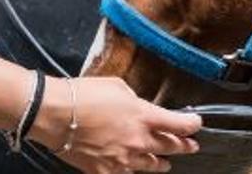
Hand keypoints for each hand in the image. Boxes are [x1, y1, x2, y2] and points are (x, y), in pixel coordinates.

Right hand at [31, 77, 201, 173]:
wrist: (55, 114)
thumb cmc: (83, 95)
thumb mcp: (117, 86)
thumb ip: (135, 100)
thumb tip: (139, 107)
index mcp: (144, 116)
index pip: (180, 124)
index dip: (192, 125)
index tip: (197, 124)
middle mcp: (138, 140)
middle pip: (170, 148)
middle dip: (183, 146)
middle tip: (190, 146)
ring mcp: (122, 159)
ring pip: (152, 166)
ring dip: (161, 164)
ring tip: (165, 164)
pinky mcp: (104, 171)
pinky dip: (131, 171)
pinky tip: (132, 169)